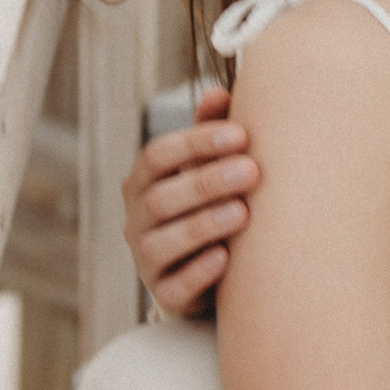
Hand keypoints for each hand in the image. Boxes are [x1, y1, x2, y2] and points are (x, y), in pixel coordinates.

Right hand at [125, 84, 261, 317]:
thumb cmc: (212, 202)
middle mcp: (138, 219)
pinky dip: (198, 272)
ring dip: (202, 226)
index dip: (195, 143)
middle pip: (159, 199)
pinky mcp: (165, 296)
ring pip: (161, 244)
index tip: (240, 135)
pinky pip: (173, 288)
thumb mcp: (210, 165)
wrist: (217, 268)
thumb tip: (219, 93)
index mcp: (146, 181)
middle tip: (252, 171)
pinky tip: (226, 258)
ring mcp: (147, 260)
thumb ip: (212, 130)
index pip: (157, 156)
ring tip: (243, 213)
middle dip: (206, 183)